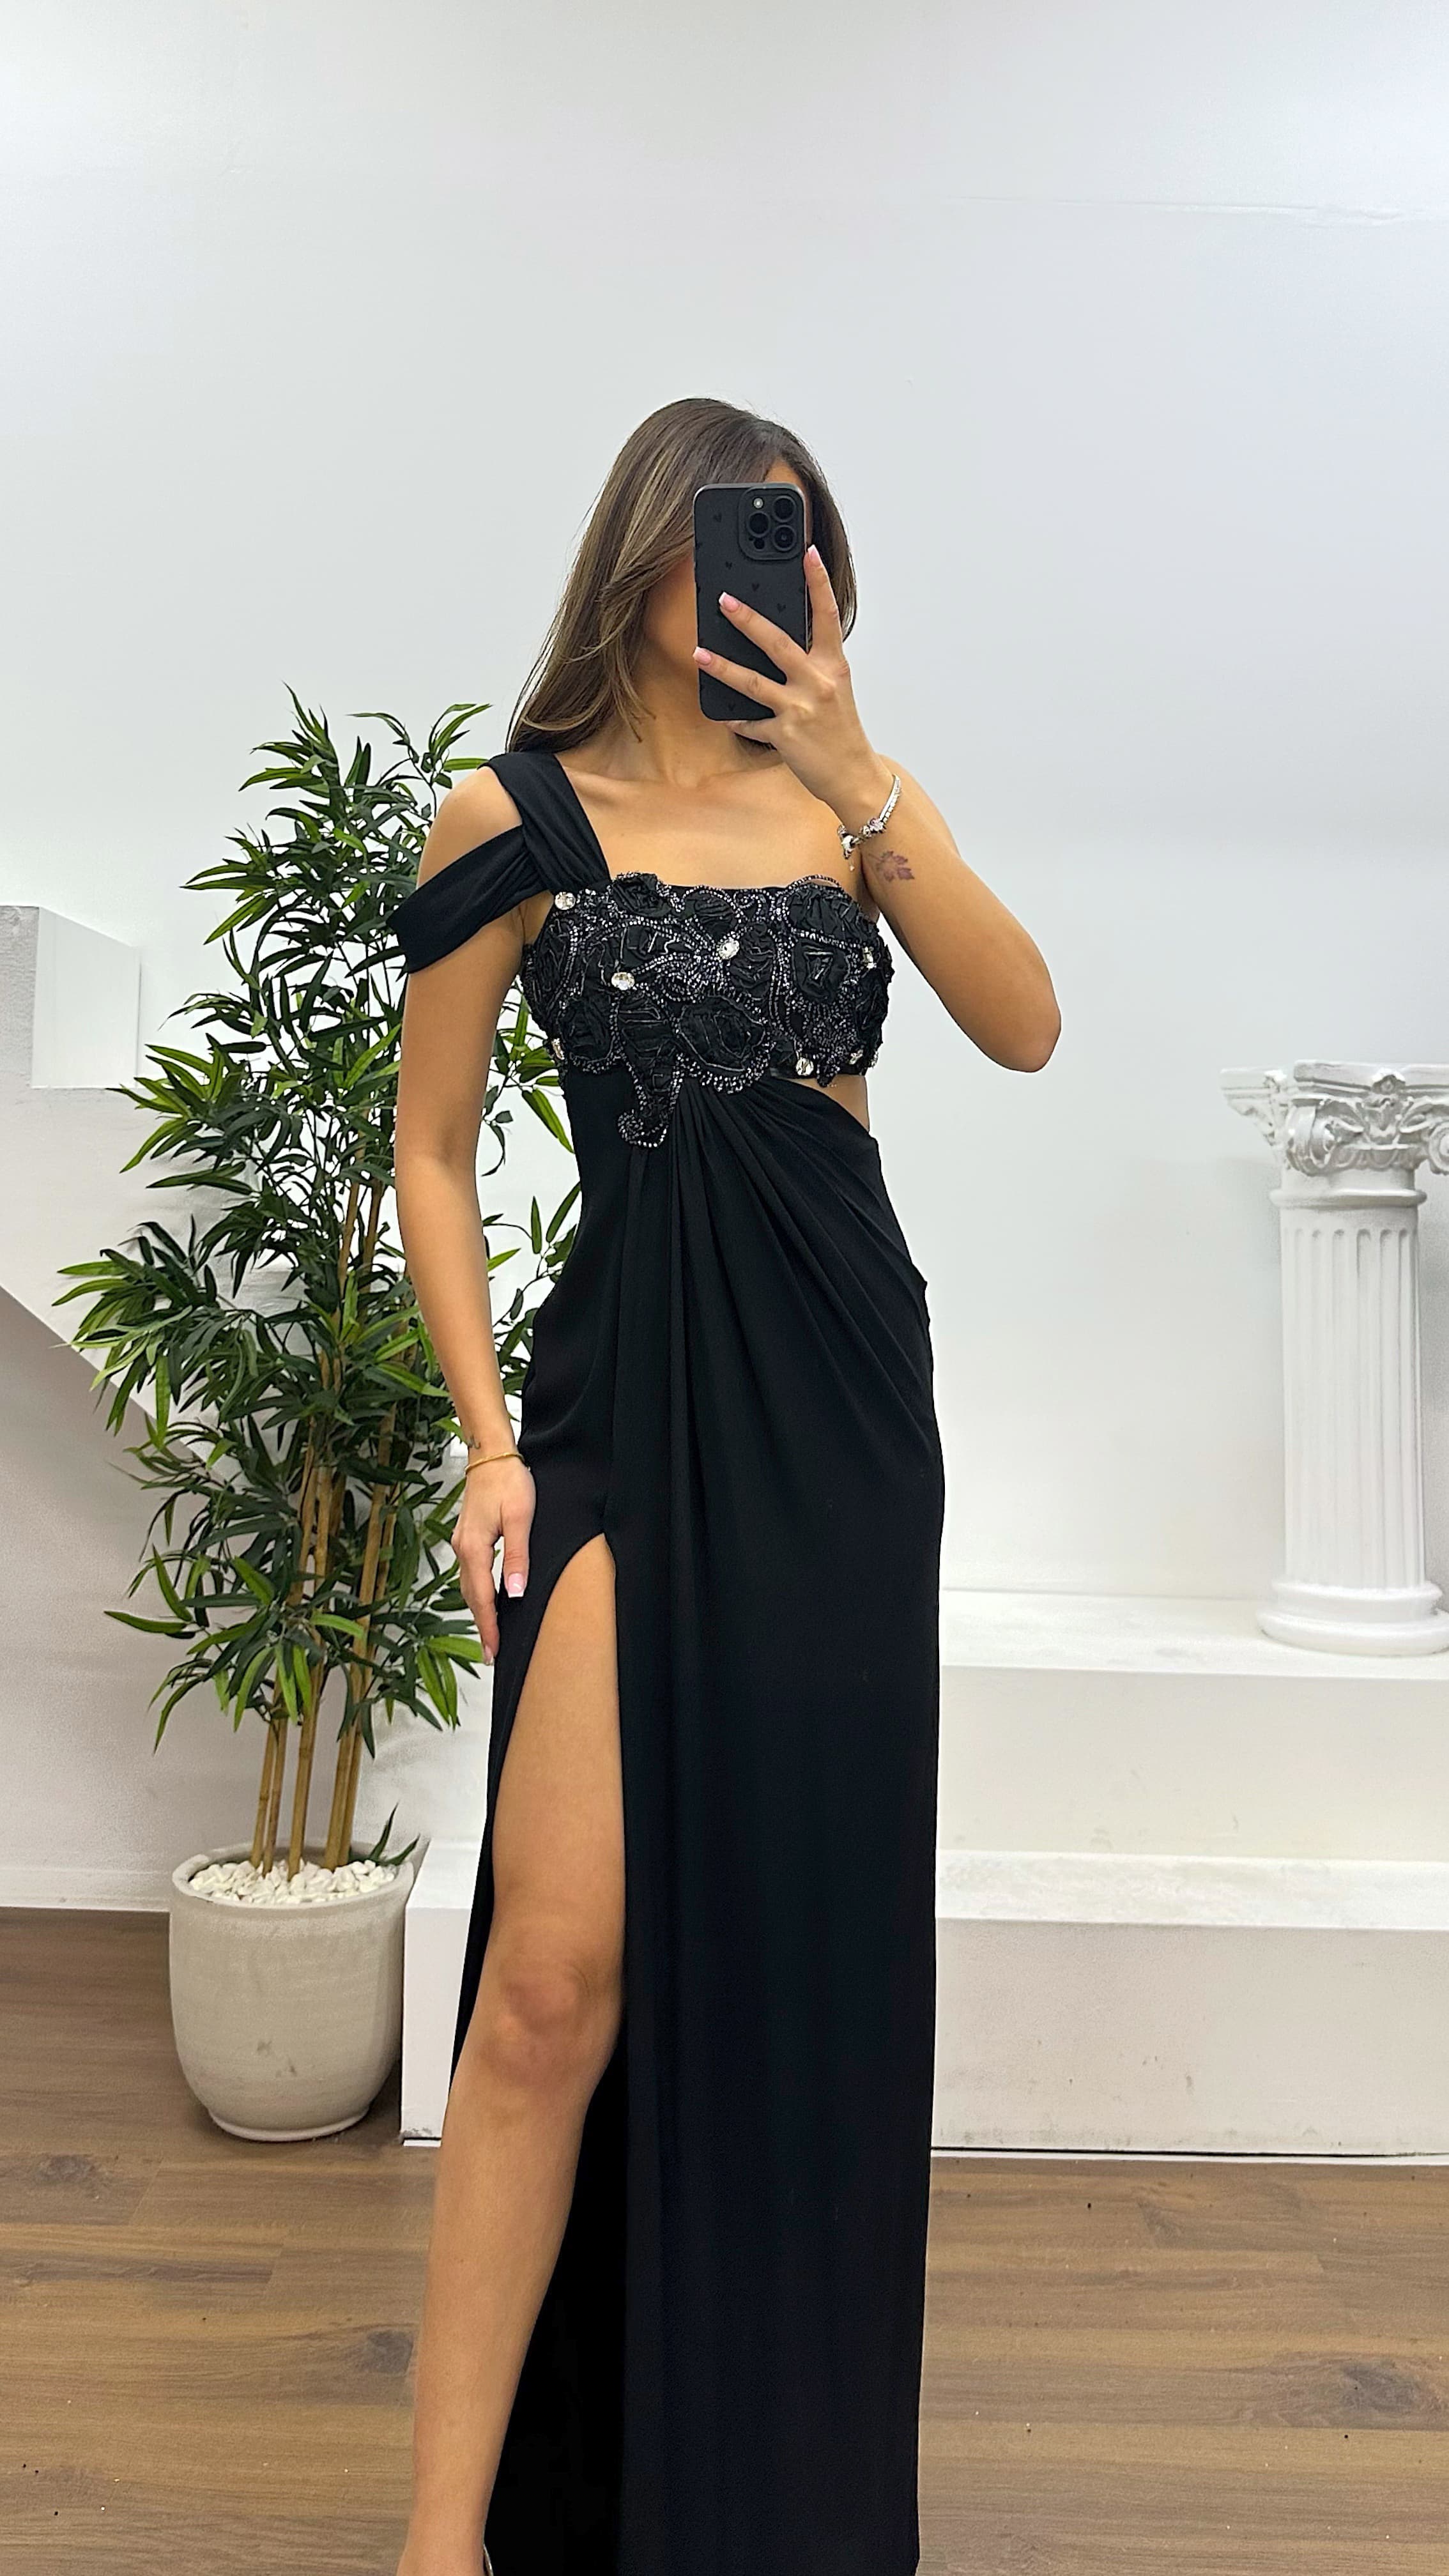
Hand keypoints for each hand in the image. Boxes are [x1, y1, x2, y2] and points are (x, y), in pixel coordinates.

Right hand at [452, 1455, 534, 1663]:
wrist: (491, 1454)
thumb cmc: (509, 1481)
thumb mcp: (521, 1519)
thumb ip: (517, 1558)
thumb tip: (514, 1593)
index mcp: (474, 1548)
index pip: (482, 1598)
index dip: (489, 1627)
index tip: (493, 1651)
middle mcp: (462, 1549)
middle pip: (471, 1597)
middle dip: (482, 1625)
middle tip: (492, 1653)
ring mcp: (461, 1543)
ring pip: (468, 1586)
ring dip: (479, 1610)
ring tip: (490, 1633)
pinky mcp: (466, 1537)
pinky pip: (470, 1573)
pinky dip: (477, 1591)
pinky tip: (487, 1598)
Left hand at [692, 544, 891, 826]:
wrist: (853, 775)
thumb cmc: (842, 730)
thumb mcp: (836, 689)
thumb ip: (813, 664)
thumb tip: (778, 641)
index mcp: (834, 667)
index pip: (828, 616)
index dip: (818, 582)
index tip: (807, 553)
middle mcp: (817, 684)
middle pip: (778, 643)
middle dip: (748, 620)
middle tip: (724, 600)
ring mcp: (800, 710)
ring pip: (753, 682)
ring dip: (722, 667)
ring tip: (699, 653)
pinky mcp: (784, 737)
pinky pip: (751, 724)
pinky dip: (736, 719)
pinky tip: (721, 712)